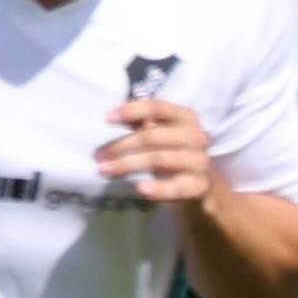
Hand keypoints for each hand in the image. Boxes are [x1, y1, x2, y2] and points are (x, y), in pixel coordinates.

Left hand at [98, 99, 218, 204]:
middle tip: (98, 155)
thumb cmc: (171, 151)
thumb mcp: (159, 133)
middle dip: (121, 145)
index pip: (158, 108)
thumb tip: (113, 115)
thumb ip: (140, 122)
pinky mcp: (199, 185)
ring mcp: (199, 161)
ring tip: (104, 170)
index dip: (132, 111)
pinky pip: (177, 187)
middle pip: (152, 136)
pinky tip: (141, 189)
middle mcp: (196, 136)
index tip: (107, 119)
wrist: (198, 184)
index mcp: (185, 117)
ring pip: (159, 159)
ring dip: (127, 165)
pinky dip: (159, 189)